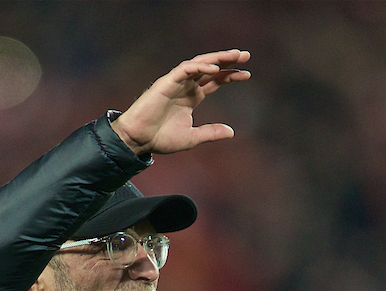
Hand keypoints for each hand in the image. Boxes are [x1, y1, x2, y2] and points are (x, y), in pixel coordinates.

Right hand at [111, 50, 250, 155]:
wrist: (139, 140)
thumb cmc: (161, 139)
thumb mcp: (192, 137)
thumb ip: (211, 132)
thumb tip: (231, 132)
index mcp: (192, 97)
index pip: (214, 81)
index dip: (230, 76)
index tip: (246, 74)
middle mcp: (186, 87)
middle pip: (209, 68)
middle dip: (227, 60)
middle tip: (246, 55)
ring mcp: (176, 83)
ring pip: (199, 63)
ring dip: (216, 58)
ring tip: (234, 55)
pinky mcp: (166, 82)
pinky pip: (184, 69)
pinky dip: (199, 67)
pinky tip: (214, 68)